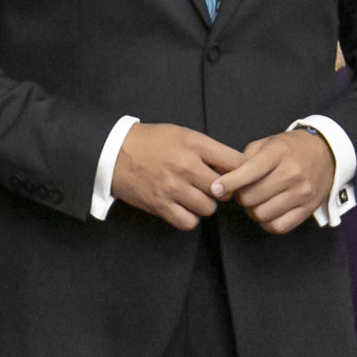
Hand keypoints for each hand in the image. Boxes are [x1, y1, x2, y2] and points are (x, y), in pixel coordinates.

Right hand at [112, 123, 241, 229]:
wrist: (114, 152)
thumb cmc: (151, 142)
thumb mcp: (182, 134)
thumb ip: (208, 149)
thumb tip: (235, 166)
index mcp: (194, 144)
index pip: (235, 162)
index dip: (242, 172)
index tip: (238, 176)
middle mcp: (186, 165)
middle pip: (224, 190)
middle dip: (223, 191)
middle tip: (214, 188)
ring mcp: (172, 187)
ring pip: (208, 208)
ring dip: (205, 205)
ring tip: (195, 197)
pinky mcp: (160, 205)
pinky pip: (188, 222)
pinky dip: (189, 218)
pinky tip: (184, 208)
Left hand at [215, 128, 338, 234]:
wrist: (326, 153)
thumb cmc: (290, 149)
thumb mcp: (267, 143)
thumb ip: (245, 159)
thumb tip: (225, 180)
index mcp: (279, 153)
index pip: (250, 171)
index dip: (229, 183)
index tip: (215, 189)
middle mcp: (293, 173)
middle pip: (252, 197)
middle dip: (242, 197)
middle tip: (245, 192)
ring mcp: (302, 192)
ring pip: (263, 214)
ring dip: (253, 211)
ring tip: (257, 201)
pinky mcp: (309, 208)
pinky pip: (279, 226)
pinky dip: (268, 223)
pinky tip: (268, 211)